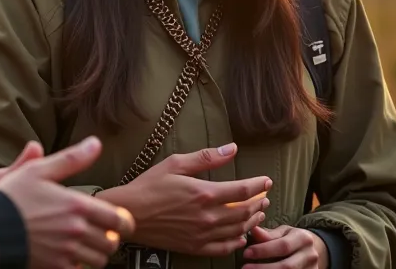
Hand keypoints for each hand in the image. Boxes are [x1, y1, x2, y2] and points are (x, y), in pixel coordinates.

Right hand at [0, 137, 136, 268]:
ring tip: (87, 246)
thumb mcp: (40, 170)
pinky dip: (78, 266)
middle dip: (110, 239)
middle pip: (112, 243)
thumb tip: (95, 144)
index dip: (124, 222)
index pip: (119, 219)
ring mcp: (66, 251)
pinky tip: (70, 256)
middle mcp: (76, 230)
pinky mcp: (55, 267)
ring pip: (98, 260)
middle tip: (102, 234)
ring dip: (96, 254)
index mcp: (77, 206)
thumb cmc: (12, 197)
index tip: (121, 222)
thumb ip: (72, 158)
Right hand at [97, 143, 272, 256]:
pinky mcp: (194, 247)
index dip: (259, 185)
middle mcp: (207, 216)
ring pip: (237, 230)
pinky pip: (222, 248)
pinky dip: (236, 242)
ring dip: (252, 221)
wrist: (129, 213)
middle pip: (244, 212)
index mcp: (204, 193)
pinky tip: (240, 236)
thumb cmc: (149, 185)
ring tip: (258, 213)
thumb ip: (206, 157)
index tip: (267, 181)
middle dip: (259, 203)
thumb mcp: (176, 163)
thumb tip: (232, 148)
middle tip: (265, 197)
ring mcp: (201, 234)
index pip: (243, 190)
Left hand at [243, 225, 328, 268]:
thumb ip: (268, 234)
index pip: (283, 246)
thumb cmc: (292, 239)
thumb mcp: (283, 233)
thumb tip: (252, 229)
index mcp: (303, 238)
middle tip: (245, 268)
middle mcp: (310, 255)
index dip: (263, 251)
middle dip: (263, 268)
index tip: (246, 253)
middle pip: (287, 266)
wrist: (311, 251)